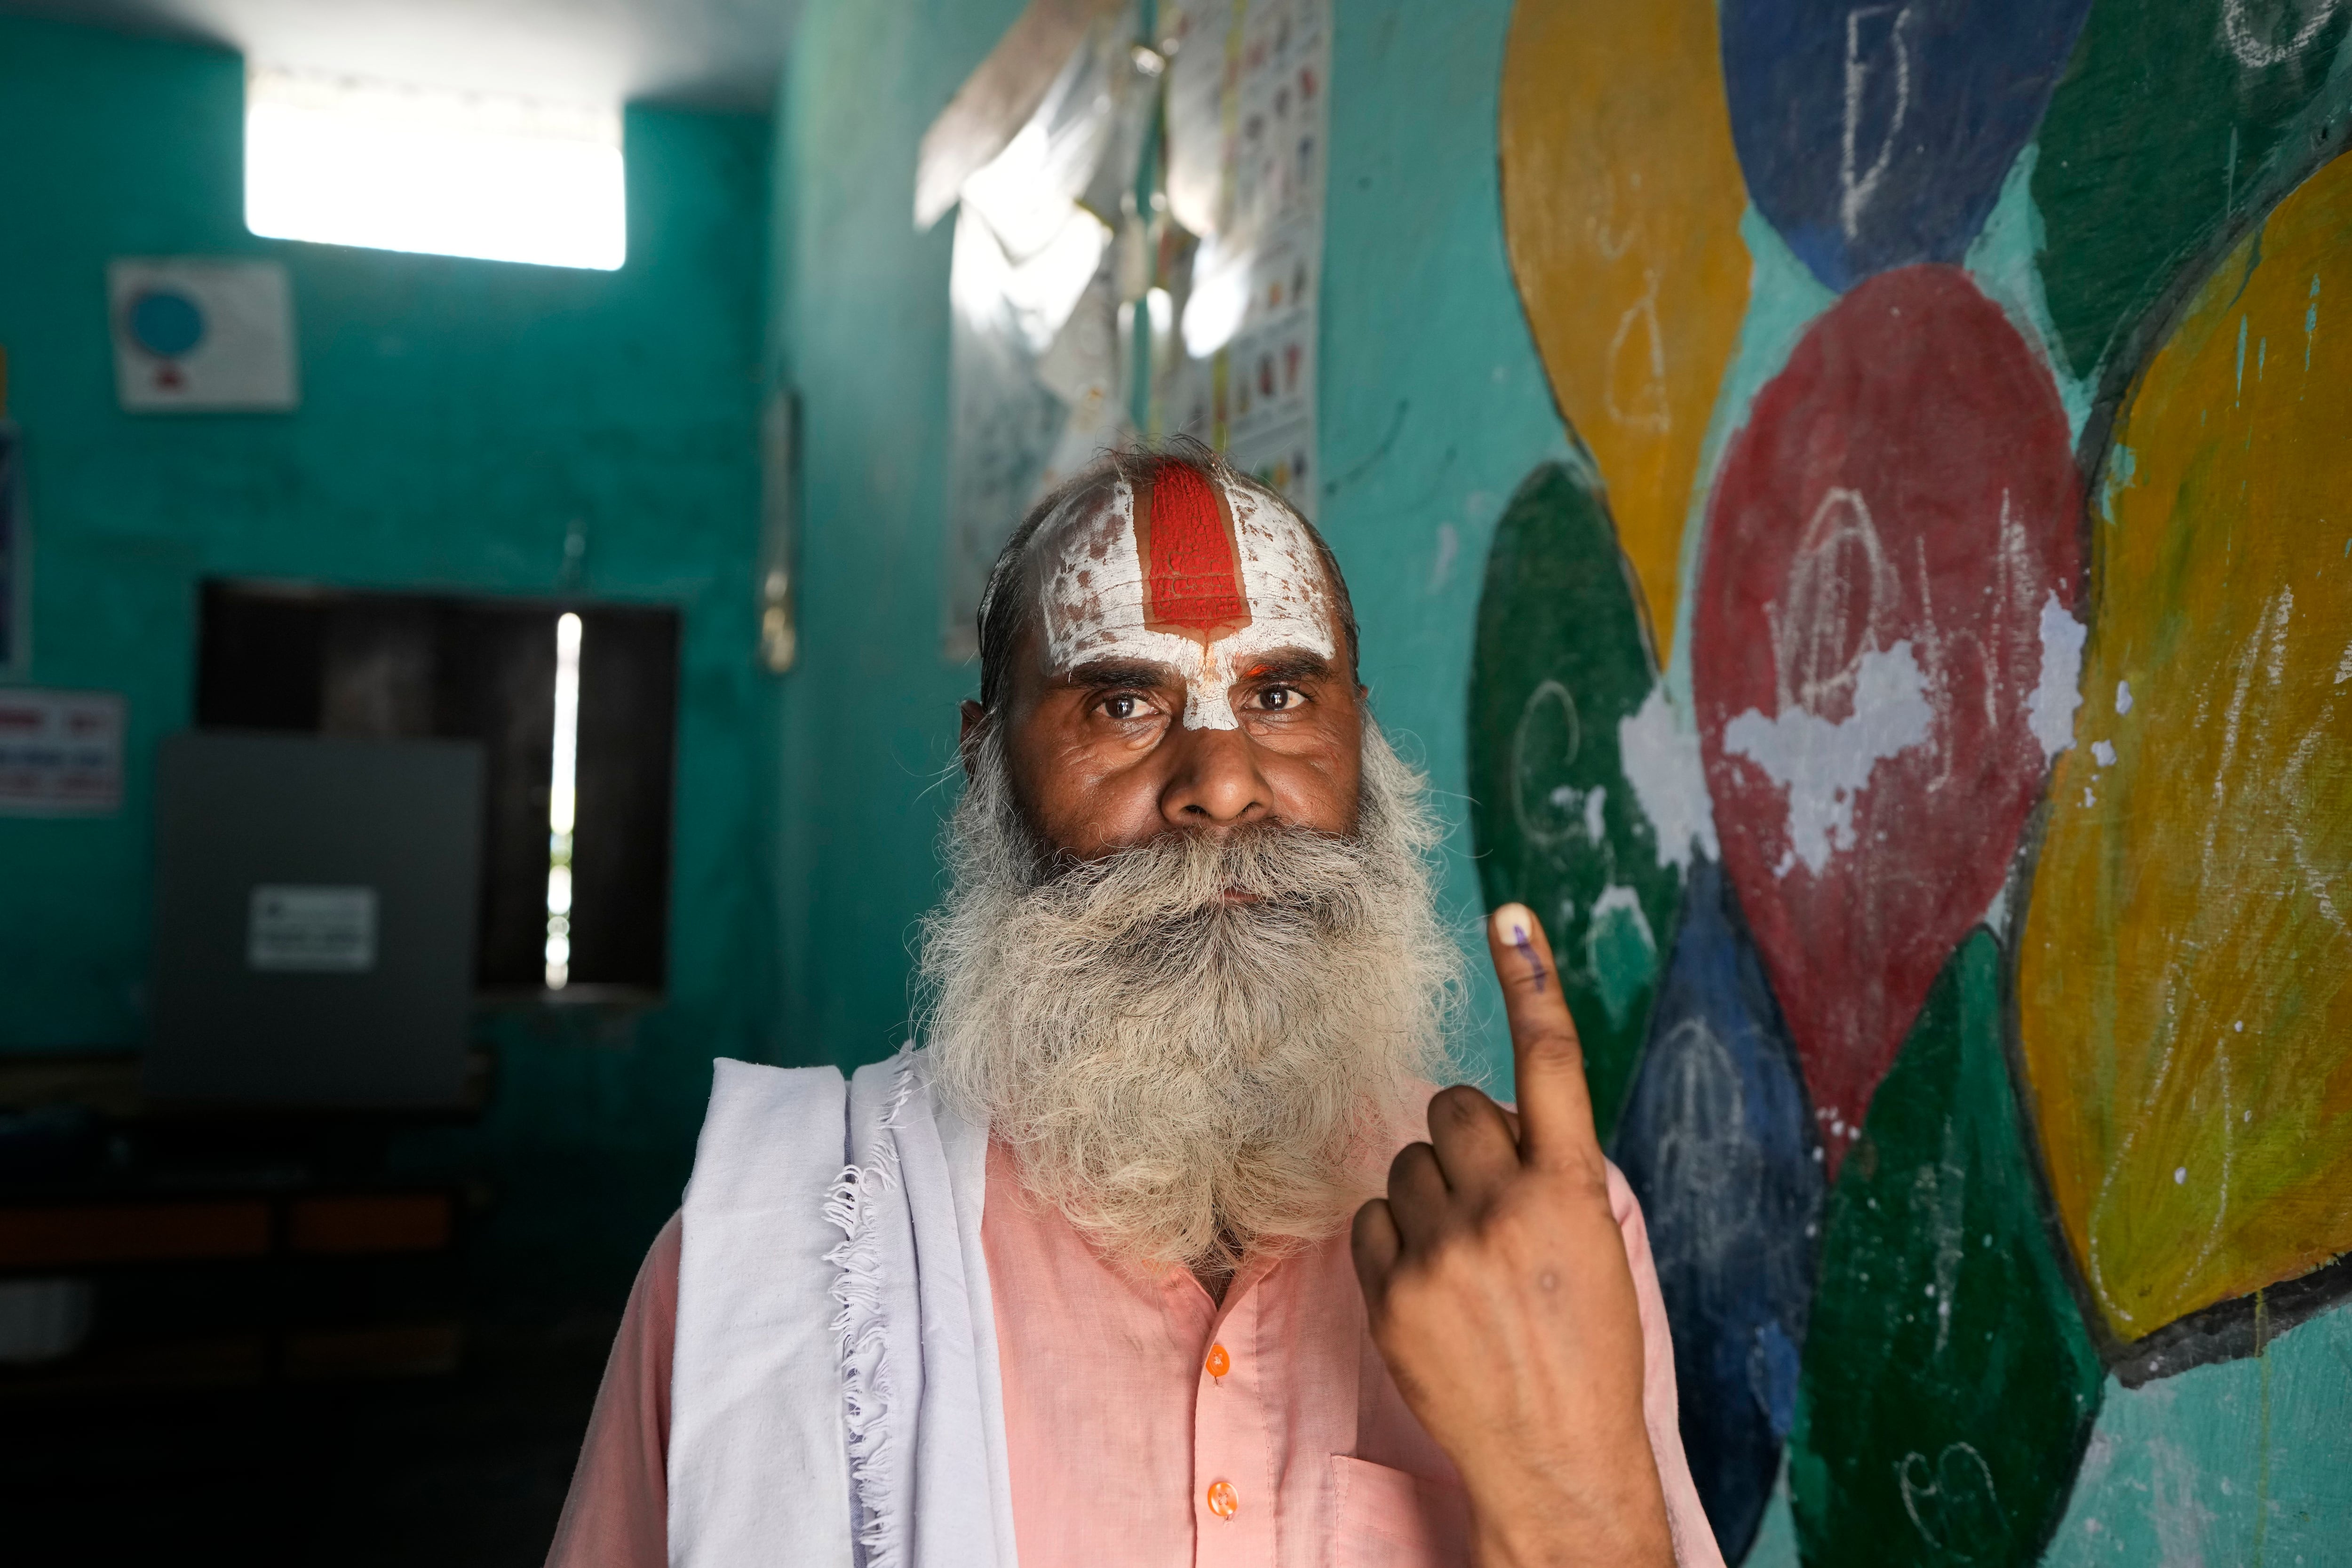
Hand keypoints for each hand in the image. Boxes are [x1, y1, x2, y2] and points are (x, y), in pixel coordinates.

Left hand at [1351, 904, 1673, 1567]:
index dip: (1530, 982)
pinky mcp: (1390, 1291)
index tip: (1508, 913)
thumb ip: (1547, 1174)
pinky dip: (1397, 1239)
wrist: (1556, 1461)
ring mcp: (1442, 1250)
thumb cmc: (1586, 1352)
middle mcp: (1504, 1207)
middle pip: (1456, 1105)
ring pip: (1409, 1161)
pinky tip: (1433, 1285)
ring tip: (1470, 1260)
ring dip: (1434, 1192)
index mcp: (1572, 1192)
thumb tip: (1494, 1123)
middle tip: (1495, 1199)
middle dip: (1470, 1136)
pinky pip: (1373, 1217)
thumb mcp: (1594, 1249)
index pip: (1551, 1064)